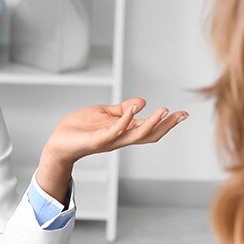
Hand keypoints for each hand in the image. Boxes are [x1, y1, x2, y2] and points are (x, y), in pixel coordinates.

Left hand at [36, 99, 185, 199]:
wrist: (59, 141)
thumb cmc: (80, 128)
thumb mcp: (105, 113)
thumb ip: (123, 109)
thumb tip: (142, 101)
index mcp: (124, 131)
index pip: (150, 128)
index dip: (167, 122)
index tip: (183, 114)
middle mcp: (121, 138)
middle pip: (149, 135)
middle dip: (166, 126)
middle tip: (181, 115)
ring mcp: (110, 140)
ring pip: (136, 135)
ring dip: (151, 123)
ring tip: (164, 111)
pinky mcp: (98, 140)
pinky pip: (114, 131)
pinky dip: (125, 120)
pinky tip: (133, 110)